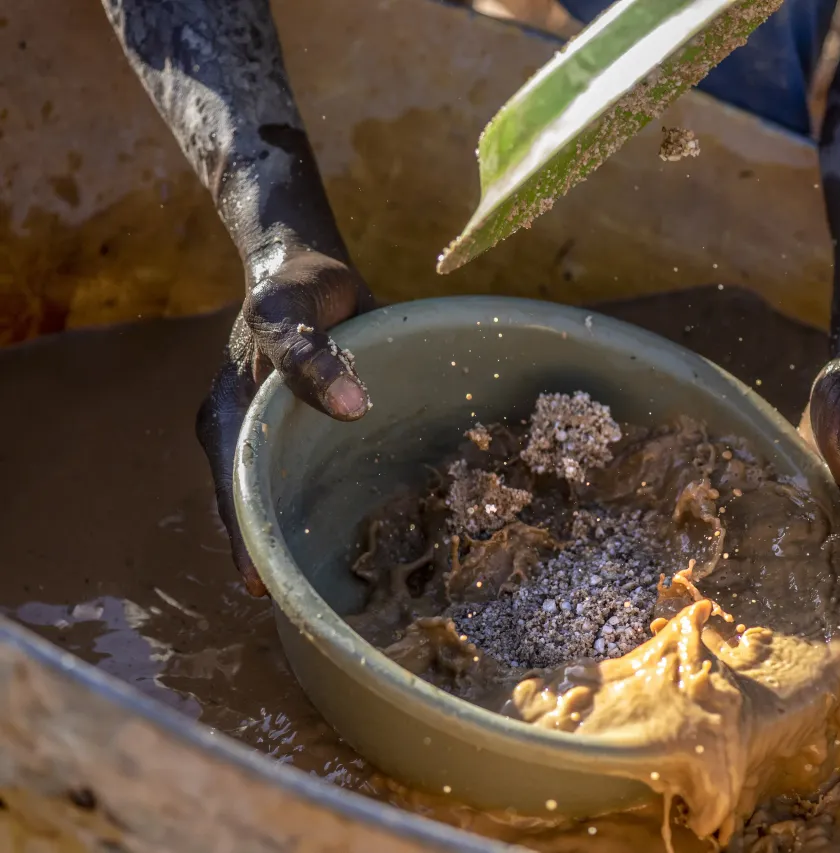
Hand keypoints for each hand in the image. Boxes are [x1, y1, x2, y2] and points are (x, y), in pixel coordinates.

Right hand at [196, 248, 375, 595]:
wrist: (297, 266)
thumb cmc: (296, 284)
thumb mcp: (296, 309)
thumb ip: (313, 355)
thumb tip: (347, 406)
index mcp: (228, 412)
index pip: (234, 491)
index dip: (248, 540)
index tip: (264, 586)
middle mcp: (237, 431)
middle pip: (250, 504)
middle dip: (272, 549)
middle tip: (307, 601)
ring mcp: (261, 434)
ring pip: (272, 494)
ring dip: (293, 531)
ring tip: (326, 583)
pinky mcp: (289, 431)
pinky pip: (295, 475)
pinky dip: (311, 503)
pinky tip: (342, 533)